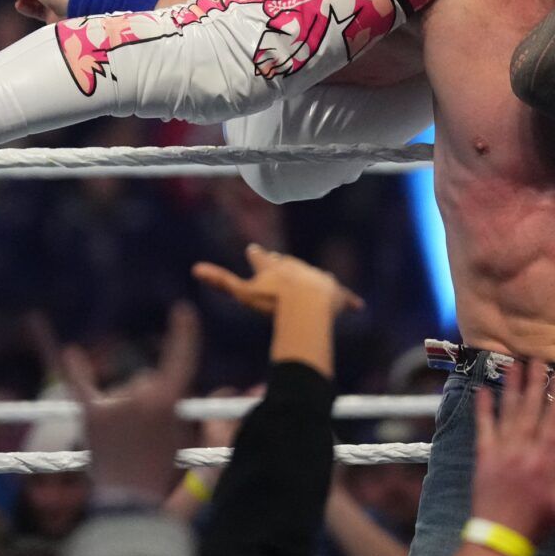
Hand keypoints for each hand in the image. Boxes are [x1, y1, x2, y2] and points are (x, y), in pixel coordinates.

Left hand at [64, 302, 200, 503]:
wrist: (129, 506)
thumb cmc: (169, 479)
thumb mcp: (200, 446)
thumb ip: (216, 417)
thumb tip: (238, 391)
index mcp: (166, 401)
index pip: (180, 356)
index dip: (184, 332)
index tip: (183, 310)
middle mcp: (136, 395)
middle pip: (148, 379)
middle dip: (155, 397)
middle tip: (157, 432)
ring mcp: (110, 404)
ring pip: (125, 388)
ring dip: (130, 403)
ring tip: (131, 437)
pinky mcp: (90, 417)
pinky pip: (82, 387)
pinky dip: (78, 370)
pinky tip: (72, 353)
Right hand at [192, 243, 363, 316]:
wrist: (306, 303)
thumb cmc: (272, 300)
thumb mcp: (242, 293)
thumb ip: (220, 282)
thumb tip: (195, 268)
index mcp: (272, 268)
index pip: (261, 258)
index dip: (257, 255)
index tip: (254, 249)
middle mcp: (296, 268)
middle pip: (287, 263)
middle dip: (282, 262)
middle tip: (278, 259)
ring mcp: (316, 278)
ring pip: (313, 276)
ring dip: (311, 277)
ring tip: (313, 279)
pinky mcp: (336, 293)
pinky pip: (343, 297)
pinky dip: (349, 302)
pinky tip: (359, 306)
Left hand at [468, 359, 554, 544]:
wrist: (500, 540)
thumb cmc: (537, 524)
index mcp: (547, 460)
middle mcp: (525, 450)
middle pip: (531, 408)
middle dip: (535, 382)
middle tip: (538, 359)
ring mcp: (502, 451)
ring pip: (508, 412)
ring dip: (511, 386)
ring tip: (513, 364)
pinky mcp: (483, 457)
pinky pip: (483, 427)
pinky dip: (483, 408)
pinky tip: (483, 390)